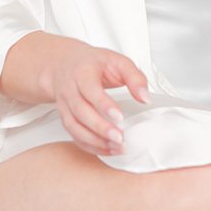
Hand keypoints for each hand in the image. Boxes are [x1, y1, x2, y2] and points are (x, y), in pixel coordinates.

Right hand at [38, 41, 149, 156]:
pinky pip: (74, 135)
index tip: (119, 117)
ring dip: (95, 141)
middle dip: (100, 128)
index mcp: (82, 72)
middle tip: (119, 138)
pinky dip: (89, 146)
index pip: (90, 90)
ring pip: (75, 126)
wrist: (65, 64)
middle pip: (81, 112)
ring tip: (116, 147)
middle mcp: (70, 89)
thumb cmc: (94, 63)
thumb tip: (145, 98)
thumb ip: (134, 77)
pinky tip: (106, 149)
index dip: (103, 105)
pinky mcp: (66, 118)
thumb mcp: (117, 61)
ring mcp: (65, 105)